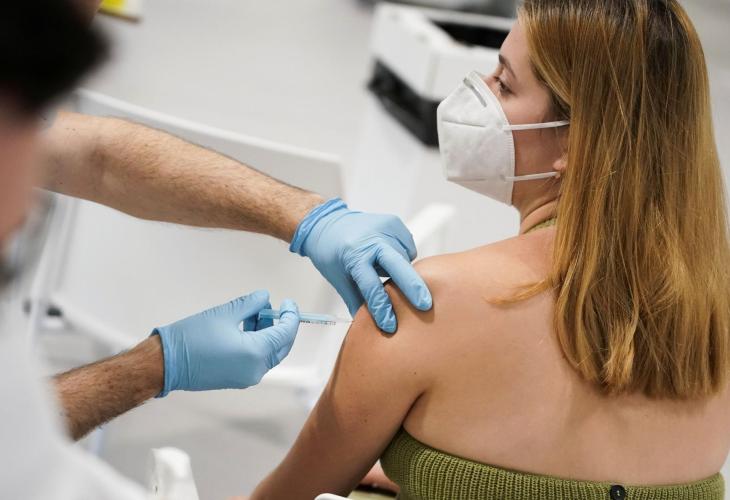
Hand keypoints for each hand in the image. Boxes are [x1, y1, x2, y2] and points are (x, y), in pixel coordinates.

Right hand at [153, 290, 299, 396]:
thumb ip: (251, 304)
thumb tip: (265, 297)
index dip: (291, 315)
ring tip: (253, 314)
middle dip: (281, 325)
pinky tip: (245, 328)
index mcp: (256, 353)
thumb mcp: (225, 313)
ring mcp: (247, 378)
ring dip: (267, 333)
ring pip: (269, 353)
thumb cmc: (192, 337)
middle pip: (282, 346)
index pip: (286, 333)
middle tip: (273, 308)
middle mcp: (256, 370)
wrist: (165, 364)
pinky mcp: (238, 379)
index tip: (288, 302)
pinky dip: (257, 344)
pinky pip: (257, 360)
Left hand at [290, 198, 431, 332]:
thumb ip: (356, 301)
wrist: (327, 222)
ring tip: (386, 271)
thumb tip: (368, 326)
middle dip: (413, 286)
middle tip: (426, 306)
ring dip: (403, 271)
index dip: (381, 308)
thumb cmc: (331, 253)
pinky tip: (390, 258)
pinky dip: (402, 256)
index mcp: (354, 256)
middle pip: (399, 266)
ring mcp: (385, 228)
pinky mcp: (394, 222)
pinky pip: (407, 246)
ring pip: (405, 258)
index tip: (390, 325)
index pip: (371, 286)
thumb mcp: (338, 279)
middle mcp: (372, 240)